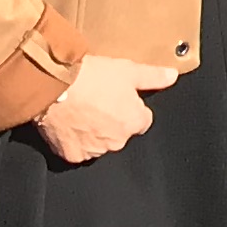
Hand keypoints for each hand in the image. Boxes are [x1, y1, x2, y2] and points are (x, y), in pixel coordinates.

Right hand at [31, 50, 174, 164]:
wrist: (54, 86)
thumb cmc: (91, 77)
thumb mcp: (127, 70)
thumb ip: (153, 76)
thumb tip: (172, 76)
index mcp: (134, 122)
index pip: (142, 121)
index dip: (130, 108)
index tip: (118, 98)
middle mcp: (117, 141)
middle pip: (119, 134)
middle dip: (111, 121)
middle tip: (95, 101)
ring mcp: (94, 150)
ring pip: (98, 143)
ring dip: (92, 132)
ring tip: (79, 109)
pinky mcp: (72, 155)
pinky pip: (76, 150)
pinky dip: (73, 140)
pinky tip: (67, 122)